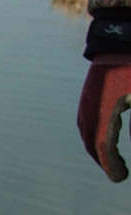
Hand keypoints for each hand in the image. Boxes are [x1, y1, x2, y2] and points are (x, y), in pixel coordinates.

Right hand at [76, 52, 130, 181]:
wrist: (122, 36)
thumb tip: (128, 143)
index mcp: (105, 113)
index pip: (105, 148)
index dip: (112, 166)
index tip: (121, 178)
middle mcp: (91, 110)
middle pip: (93, 143)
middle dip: (105, 160)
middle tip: (116, 172)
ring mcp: (87, 102)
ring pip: (88, 133)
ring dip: (98, 148)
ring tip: (109, 158)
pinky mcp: (90, 95)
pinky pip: (88, 121)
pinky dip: (94, 134)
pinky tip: (104, 134)